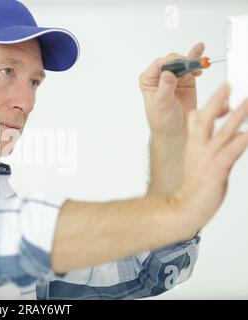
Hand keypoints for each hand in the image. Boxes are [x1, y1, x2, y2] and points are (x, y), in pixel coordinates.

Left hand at [139, 43, 204, 137]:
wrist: (174, 130)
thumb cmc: (162, 119)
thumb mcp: (162, 104)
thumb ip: (165, 88)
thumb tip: (168, 74)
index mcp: (148, 80)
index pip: (159, 65)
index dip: (171, 62)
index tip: (182, 63)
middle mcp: (160, 75)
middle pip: (172, 61)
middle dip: (183, 61)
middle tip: (193, 65)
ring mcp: (174, 76)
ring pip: (183, 62)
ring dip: (193, 60)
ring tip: (202, 61)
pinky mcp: (186, 79)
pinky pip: (192, 68)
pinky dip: (197, 62)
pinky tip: (202, 60)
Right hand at [170, 84, 247, 235]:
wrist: (185, 207)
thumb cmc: (195, 186)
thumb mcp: (199, 160)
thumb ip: (211, 144)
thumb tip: (228, 132)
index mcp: (194, 145)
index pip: (198, 119)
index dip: (211, 102)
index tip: (224, 87)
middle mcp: (200, 149)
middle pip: (206, 119)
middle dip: (217, 100)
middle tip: (229, 85)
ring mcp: (207, 159)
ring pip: (222, 133)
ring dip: (236, 116)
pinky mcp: (216, 171)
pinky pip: (230, 153)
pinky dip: (240, 142)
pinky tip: (247, 134)